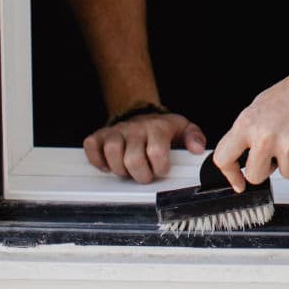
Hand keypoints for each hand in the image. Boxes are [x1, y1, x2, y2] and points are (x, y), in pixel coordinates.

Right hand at [83, 110, 205, 183]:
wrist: (143, 114)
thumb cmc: (164, 128)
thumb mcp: (184, 129)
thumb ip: (194, 137)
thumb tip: (197, 149)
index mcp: (158, 127)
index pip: (156, 152)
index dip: (160, 168)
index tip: (162, 169)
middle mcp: (136, 128)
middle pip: (133, 159)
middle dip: (140, 175)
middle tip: (146, 175)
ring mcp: (117, 131)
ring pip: (112, 152)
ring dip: (120, 169)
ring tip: (129, 171)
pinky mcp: (101, 134)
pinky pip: (92, 146)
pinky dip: (97, 160)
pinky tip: (108, 165)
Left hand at [213, 61, 288, 190]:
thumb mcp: (260, 106)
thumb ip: (248, 132)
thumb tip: (239, 156)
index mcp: (248, 123)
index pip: (223, 158)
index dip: (230, 174)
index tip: (238, 183)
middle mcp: (265, 134)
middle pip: (255, 176)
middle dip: (267, 169)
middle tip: (278, 151)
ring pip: (287, 173)